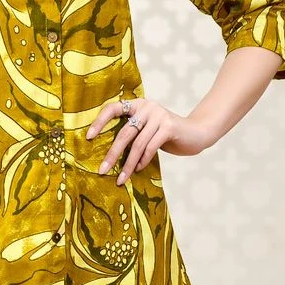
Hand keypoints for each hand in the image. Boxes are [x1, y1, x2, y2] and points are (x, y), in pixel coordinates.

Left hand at [85, 98, 216, 182]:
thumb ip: (132, 133)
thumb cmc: (167, 135)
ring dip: (128, 164)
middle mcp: (146, 107)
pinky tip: (137, 170)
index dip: (99, 122)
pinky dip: (142, 160)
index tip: (88, 138)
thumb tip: (108, 153)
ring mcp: (158, 115)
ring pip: (137, 144)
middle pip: (124, 133)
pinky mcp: (169, 126)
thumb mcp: (147, 130)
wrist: (196, 133)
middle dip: (112, 154)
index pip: (112, 108)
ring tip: (121, 179)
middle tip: (102, 170)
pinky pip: (150, 147)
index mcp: (137, 105)